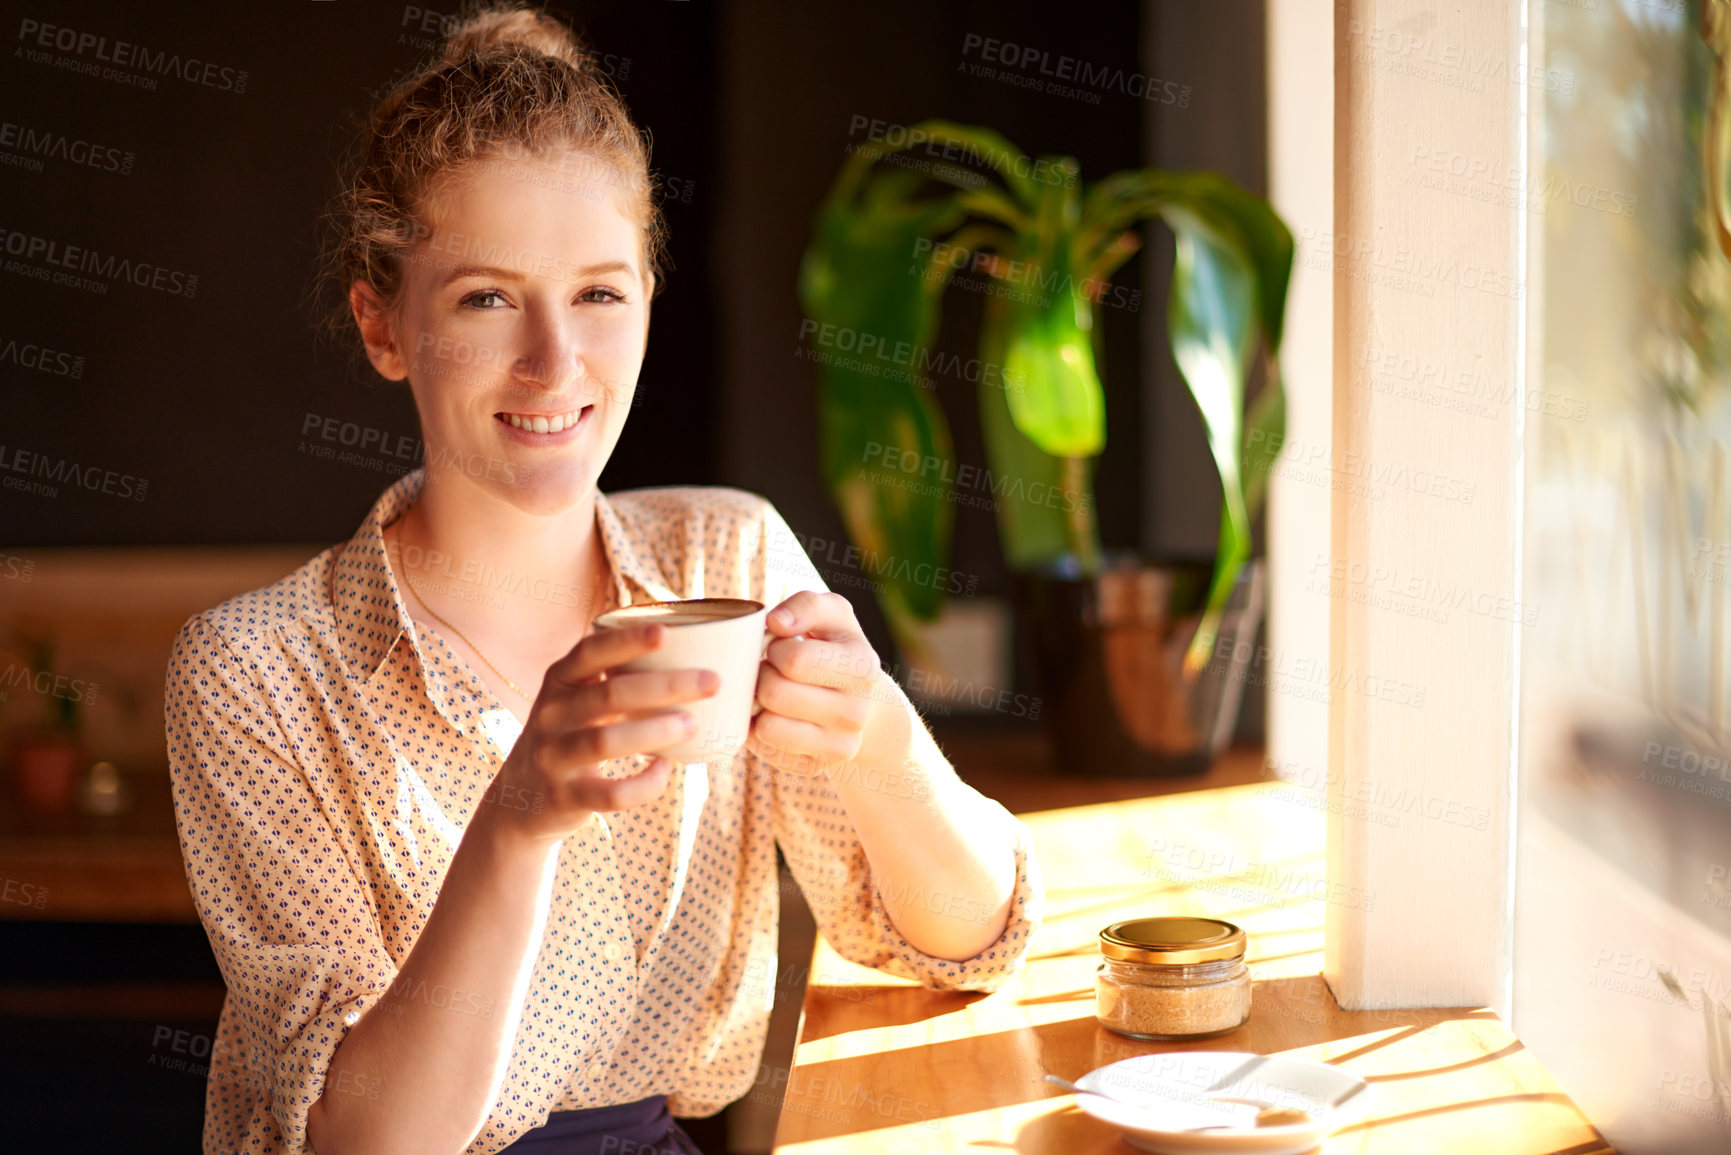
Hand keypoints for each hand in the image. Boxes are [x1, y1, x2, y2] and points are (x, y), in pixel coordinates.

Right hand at [482, 624, 718, 842]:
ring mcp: (553, 757)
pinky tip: (666, 771)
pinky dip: (643, 784)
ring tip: (694, 724)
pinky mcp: (564, 797)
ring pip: (605, 741)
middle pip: (609, 695)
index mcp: (559, 682)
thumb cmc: (570, 736)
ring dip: (654, 731)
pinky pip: (609, 793)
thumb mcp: (576, 701)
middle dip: (665, 686)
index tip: (668, 632)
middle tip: (713, 681)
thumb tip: (690, 651)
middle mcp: (550, 715)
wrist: (521, 798)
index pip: (590, 652)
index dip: (627, 641)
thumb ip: (614, 679)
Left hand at [746, 591, 882, 776]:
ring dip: (757, 705)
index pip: (794, 659)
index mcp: (862, 668)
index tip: (782, 646)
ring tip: (771, 693)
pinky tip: (775, 717)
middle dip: (762, 675)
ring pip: (766, 727)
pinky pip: (764, 750)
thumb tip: (776, 623)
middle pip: (775, 693)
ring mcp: (839, 747)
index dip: (776, 648)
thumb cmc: (835, 649)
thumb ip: (806, 605)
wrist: (864, 703)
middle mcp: (856, 713)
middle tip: (771, 670)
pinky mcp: (816, 768)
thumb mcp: (832, 616)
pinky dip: (760, 730)